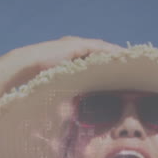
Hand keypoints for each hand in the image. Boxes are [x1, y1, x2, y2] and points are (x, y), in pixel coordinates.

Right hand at [5, 36, 125, 84]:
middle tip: (131, 64)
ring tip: (131, 59)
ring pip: (103, 48)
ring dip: (117, 53)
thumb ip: (65, 90)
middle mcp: (75, 47)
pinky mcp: (77, 45)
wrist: (26, 65)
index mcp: (71, 56)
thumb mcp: (56, 84)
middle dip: (115, 57)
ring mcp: (76, 44)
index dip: (107, 63)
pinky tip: (122, 55)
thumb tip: (67, 112)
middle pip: (101, 51)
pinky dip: (112, 51)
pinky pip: (100, 47)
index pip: (93, 58)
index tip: (120, 72)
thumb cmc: (35, 78)